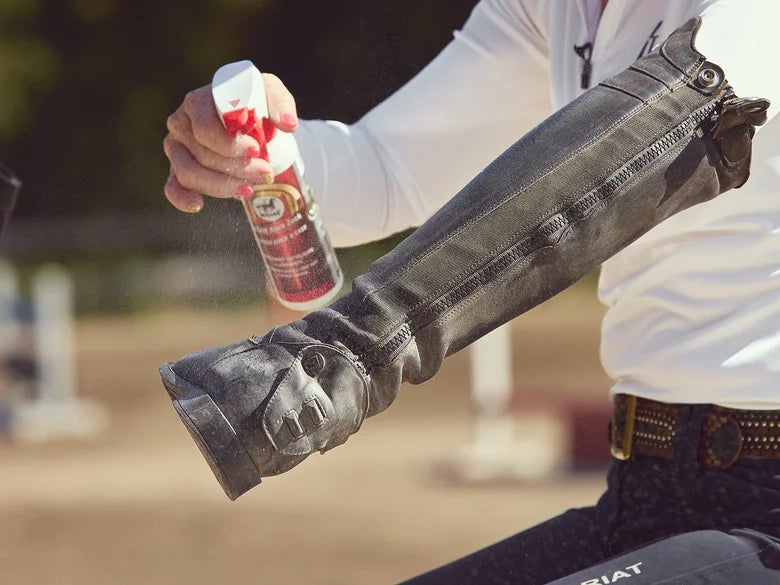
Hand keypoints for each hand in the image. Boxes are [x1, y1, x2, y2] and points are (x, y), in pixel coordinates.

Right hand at [163, 73, 297, 212]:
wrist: (249, 117)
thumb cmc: (254, 102)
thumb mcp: (270, 92)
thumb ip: (281, 104)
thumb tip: (288, 125)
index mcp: (198, 103)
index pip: (205, 129)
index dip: (229, 145)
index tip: (256, 150)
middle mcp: (181, 124)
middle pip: (201, 154)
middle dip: (235, 169)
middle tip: (265, 173)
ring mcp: (178, 148)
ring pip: (189, 173)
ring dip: (221, 185)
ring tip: (249, 188)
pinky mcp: (178, 168)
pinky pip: (172, 186)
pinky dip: (182, 198)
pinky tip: (198, 204)